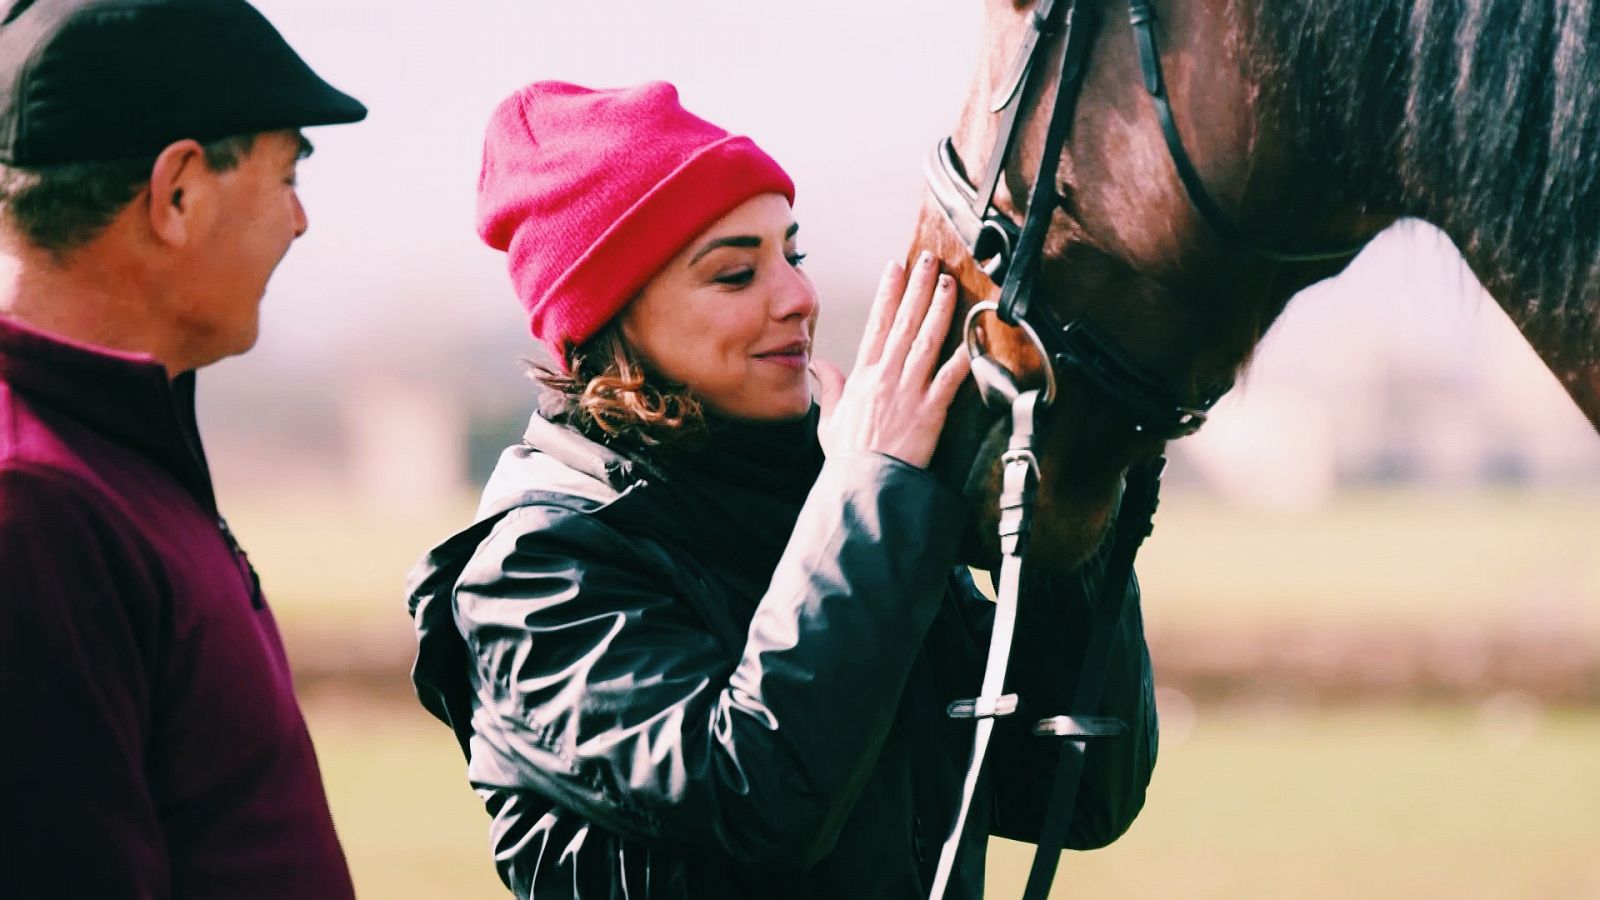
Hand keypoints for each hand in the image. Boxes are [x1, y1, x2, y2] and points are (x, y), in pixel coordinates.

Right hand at [811, 252, 971, 468]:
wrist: (864, 486)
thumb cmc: (849, 457)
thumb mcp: (830, 419)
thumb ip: (831, 387)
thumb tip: (821, 365)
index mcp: (863, 376)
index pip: (877, 324)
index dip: (887, 293)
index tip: (895, 268)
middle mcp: (886, 377)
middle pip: (905, 323)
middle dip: (917, 287)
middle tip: (928, 259)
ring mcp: (909, 392)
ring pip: (927, 342)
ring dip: (939, 309)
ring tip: (949, 283)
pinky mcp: (930, 413)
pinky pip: (949, 381)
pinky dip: (962, 360)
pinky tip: (973, 338)